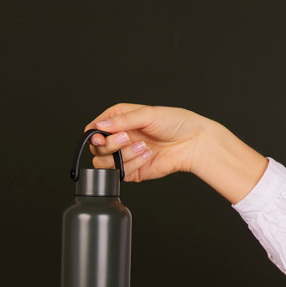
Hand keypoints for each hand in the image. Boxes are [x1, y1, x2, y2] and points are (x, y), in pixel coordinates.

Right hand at [85, 103, 267, 202]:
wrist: (192, 143)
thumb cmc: (174, 123)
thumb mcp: (146, 114)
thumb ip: (120, 121)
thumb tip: (98, 126)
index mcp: (119, 120)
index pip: (94, 129)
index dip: (93, 135)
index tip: (100, 136)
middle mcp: (119, 138)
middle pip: (96, 148)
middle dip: (110, 144)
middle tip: (127, 138)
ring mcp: (124, 156)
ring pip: (103, 162)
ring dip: (123, 155)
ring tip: (142, 147)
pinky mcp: (131, 171)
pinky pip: (119, 173)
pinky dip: (132, 164)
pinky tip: (147, 155)